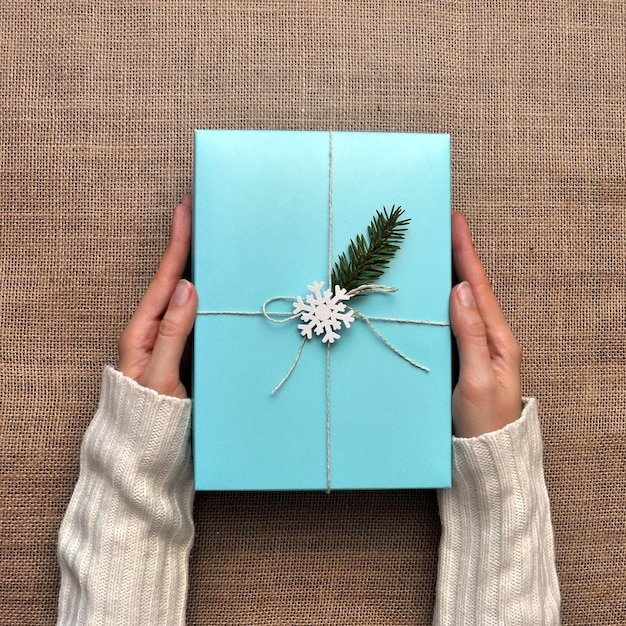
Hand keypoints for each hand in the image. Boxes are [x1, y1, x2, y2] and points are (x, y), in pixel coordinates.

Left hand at [118, 195, 197, 398]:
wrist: (147, 450)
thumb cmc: (150, 417)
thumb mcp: (161, 376)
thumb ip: (173, 333)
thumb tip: (187, 288)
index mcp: (141, 331)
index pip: (164, 280)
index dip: (177, 245)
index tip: (185, 212)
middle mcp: (152, 329)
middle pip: (171, 278)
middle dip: (183, 244)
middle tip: (193, 211)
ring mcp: (166, 338)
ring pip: (182, 294)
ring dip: (192, 263)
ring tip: (202, 235)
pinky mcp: (180, 349)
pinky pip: (193, 313)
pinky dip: (203, 291)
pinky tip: (212, 280)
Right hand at [450, 211, 522, 437]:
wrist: (487, 455)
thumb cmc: (485, 422)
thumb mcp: (479, 379)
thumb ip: (470, 335)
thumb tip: (459, 292)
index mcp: (499, 339)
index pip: (478, 287)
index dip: (466, 253)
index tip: (456, 222)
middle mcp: (490, 337)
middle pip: (472, 287)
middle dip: (460, 254)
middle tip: (446, 225)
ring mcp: (477, 346)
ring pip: (462, 301)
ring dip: (452, 272)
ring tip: (440, 248)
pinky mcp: (464, 356)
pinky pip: (453, 320)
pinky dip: (443, 299)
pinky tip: (435, 291)